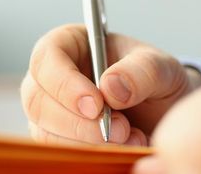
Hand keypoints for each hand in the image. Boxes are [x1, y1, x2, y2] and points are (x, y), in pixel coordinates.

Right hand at [20, 24, 200, 145]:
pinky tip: (122, 149)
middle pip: (37, 100)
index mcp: (68, 44)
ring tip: (130, 137)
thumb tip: (110, 86)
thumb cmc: (154, 79)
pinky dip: (89, 156)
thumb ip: (141, 71)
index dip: (64, 84)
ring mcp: (49, 109)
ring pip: (44, 131)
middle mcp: (50, 77)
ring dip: (86, 143)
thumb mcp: (160, 66)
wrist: (163, 112)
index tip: (96, 105)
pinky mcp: (55, 137)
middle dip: (77, 122)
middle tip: (120, 129)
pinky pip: (58, 152)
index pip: (45, 58)